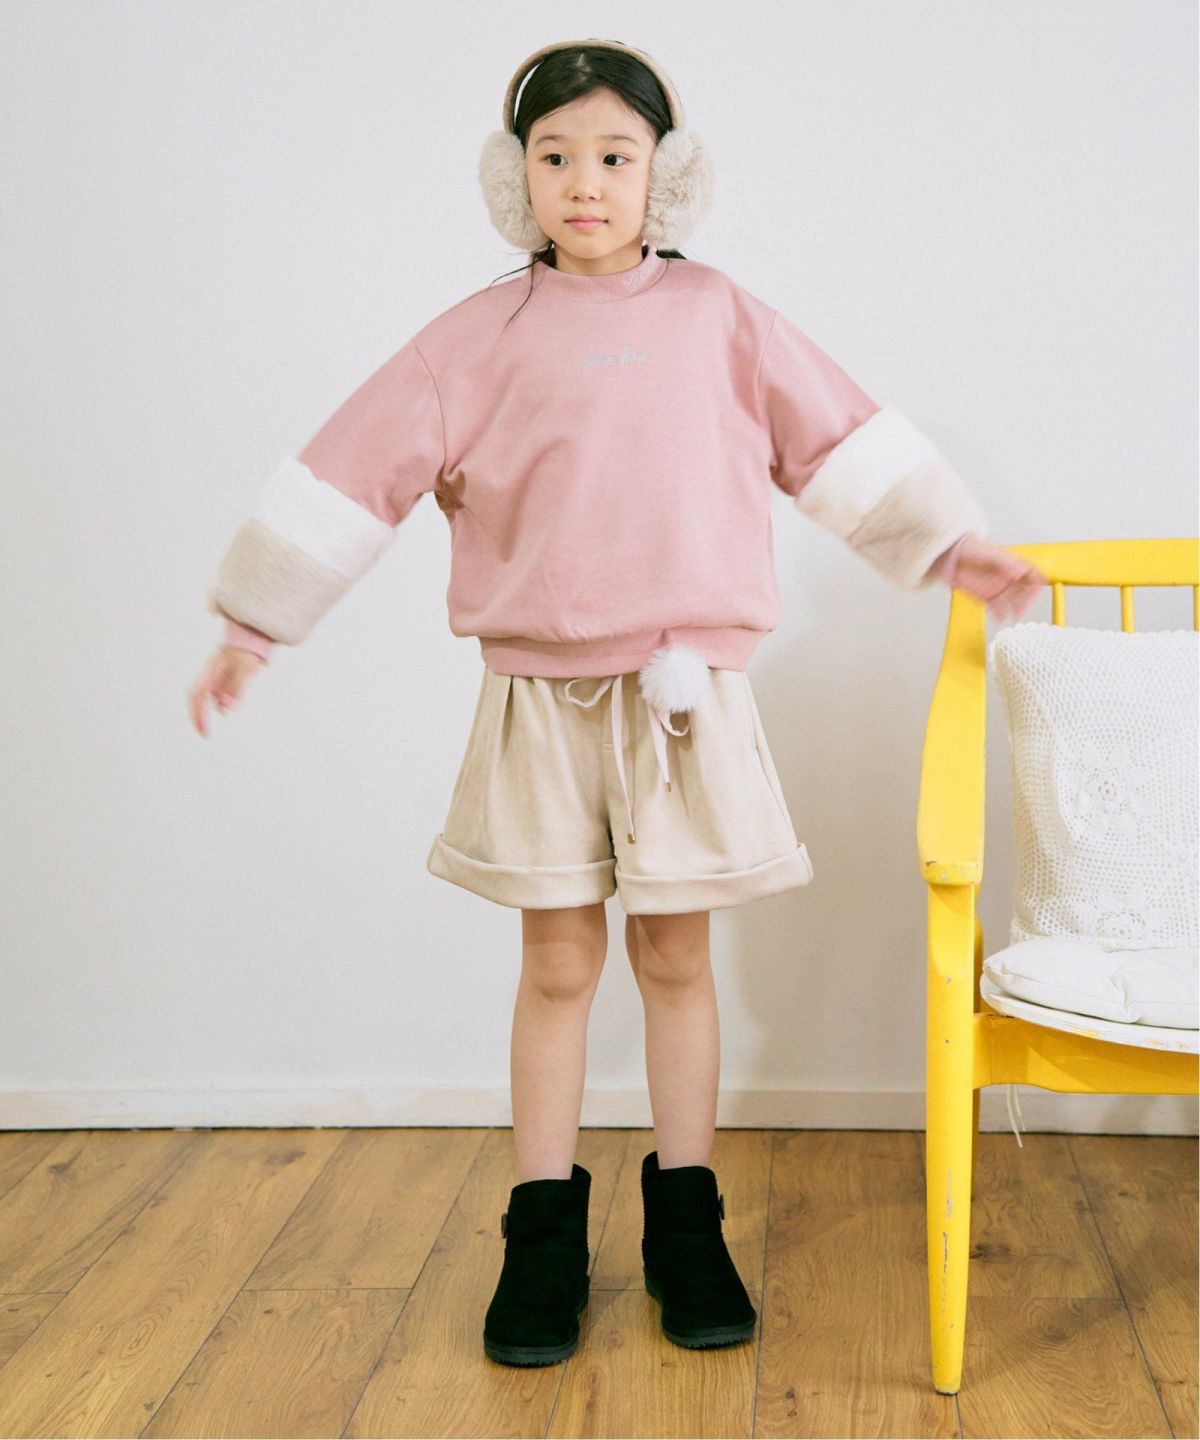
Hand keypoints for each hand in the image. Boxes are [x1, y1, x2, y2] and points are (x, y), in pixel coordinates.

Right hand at [188, 645, 263, 737]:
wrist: (256, 632)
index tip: (205, 731)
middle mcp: (212, 673)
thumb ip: (237, 687)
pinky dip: (218, 702)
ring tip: (208, 727)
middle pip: (198, 698)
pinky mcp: (228, 674)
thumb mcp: (245, 667)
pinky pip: (218, 691)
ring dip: (205, 711)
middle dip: (198, 717)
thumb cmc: (249, 647)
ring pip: (207, 696)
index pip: (199, 696)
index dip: (199, 715)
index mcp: (212, 671)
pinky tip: (223, 708)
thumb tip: (227, 708)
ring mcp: (219, 674)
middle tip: (204, 734)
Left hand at [933, 532, 1047, 621]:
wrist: (948, 555)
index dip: (1036, 583)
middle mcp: (1007, 576)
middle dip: (1025, 601)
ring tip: (1013, 617)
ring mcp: (997, 587)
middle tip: (1021, 610)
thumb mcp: (988, 554)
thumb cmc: (969, 548)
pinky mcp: (986, 596)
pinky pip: (996, 608)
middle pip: (1024, 591)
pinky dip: (999, 614)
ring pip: (1012, 601)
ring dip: (1014, 610)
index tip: (1035, 592)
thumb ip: (1004, 563)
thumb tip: (1020, 571)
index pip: (1032, 574)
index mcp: (1012, 564)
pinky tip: (1000, 619)